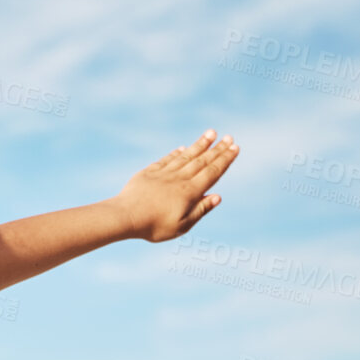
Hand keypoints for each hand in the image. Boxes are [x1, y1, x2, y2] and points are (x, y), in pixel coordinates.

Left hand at [116, 130, 239, 242]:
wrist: (124, 216)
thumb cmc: (153, 226)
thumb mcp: (182, 225)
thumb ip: (200, 210)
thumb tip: (217, 196)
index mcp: (190, 192)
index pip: (212, 172)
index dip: (225, 160)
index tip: (235, 148)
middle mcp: (179, 179)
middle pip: (202, 161)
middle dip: (217, 149)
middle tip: (229, 137)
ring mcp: (164, 174)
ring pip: (186, 156)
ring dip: (200, 145)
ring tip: (211, 133)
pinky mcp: (149, 173)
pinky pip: (167, 160)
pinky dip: (176, 153)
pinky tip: (183, 148)